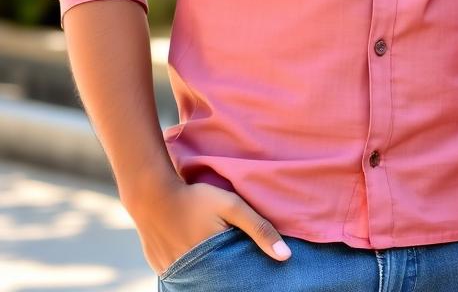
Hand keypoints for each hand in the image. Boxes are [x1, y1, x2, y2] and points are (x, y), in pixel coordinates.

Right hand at [128, 176, 290, 273]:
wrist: (152, 195)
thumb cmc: (196, 198)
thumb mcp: (231, 207)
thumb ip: (259, 228)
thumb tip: (285, 256)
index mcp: (211, 263)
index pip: (234, 283)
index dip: (246, 279)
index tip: (257, 276)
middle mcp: (190, 275)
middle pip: (218, 283)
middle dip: (229, 278)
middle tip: (235, 262)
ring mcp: (172, 274)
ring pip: (199, 280)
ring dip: (211, 274)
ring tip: (218, 259)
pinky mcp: (161, 269)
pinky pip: (182, 275)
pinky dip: (193, 269)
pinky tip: (201, 256)